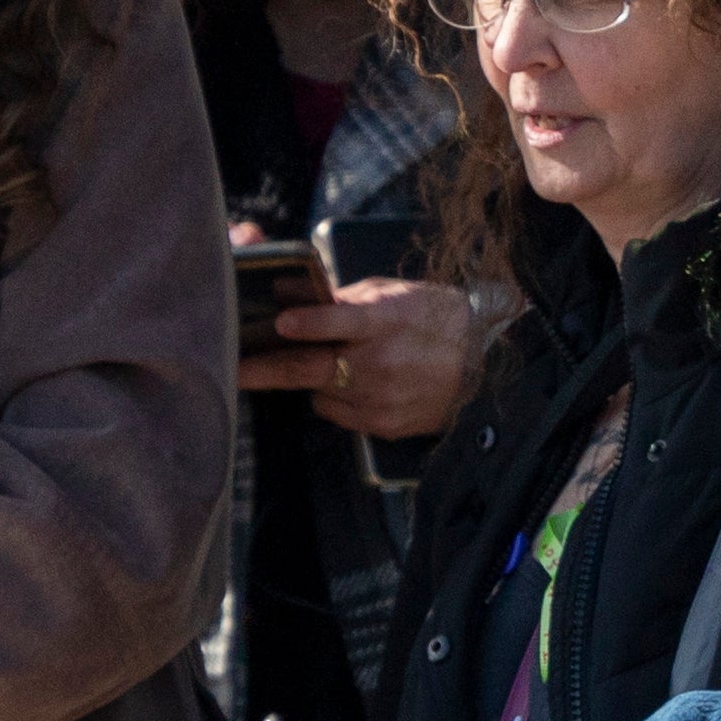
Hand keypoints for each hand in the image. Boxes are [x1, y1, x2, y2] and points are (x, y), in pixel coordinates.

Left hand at [254, 276, 488, 438]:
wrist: (485, 364)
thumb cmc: (434, 319)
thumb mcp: (391, 295)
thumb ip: (339, 300)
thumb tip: (286, 294)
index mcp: (385, 321)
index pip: (341, 321)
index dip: (310, 324)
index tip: (281, 324)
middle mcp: (381, 363)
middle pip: (312, 370)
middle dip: (266, 370)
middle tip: (234, 371)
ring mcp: (383, 399)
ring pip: (319, 394)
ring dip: (314, 380)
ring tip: (337, 364)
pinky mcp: (384, 425)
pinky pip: (339, 414)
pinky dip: (337, 399)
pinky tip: (360, 384)